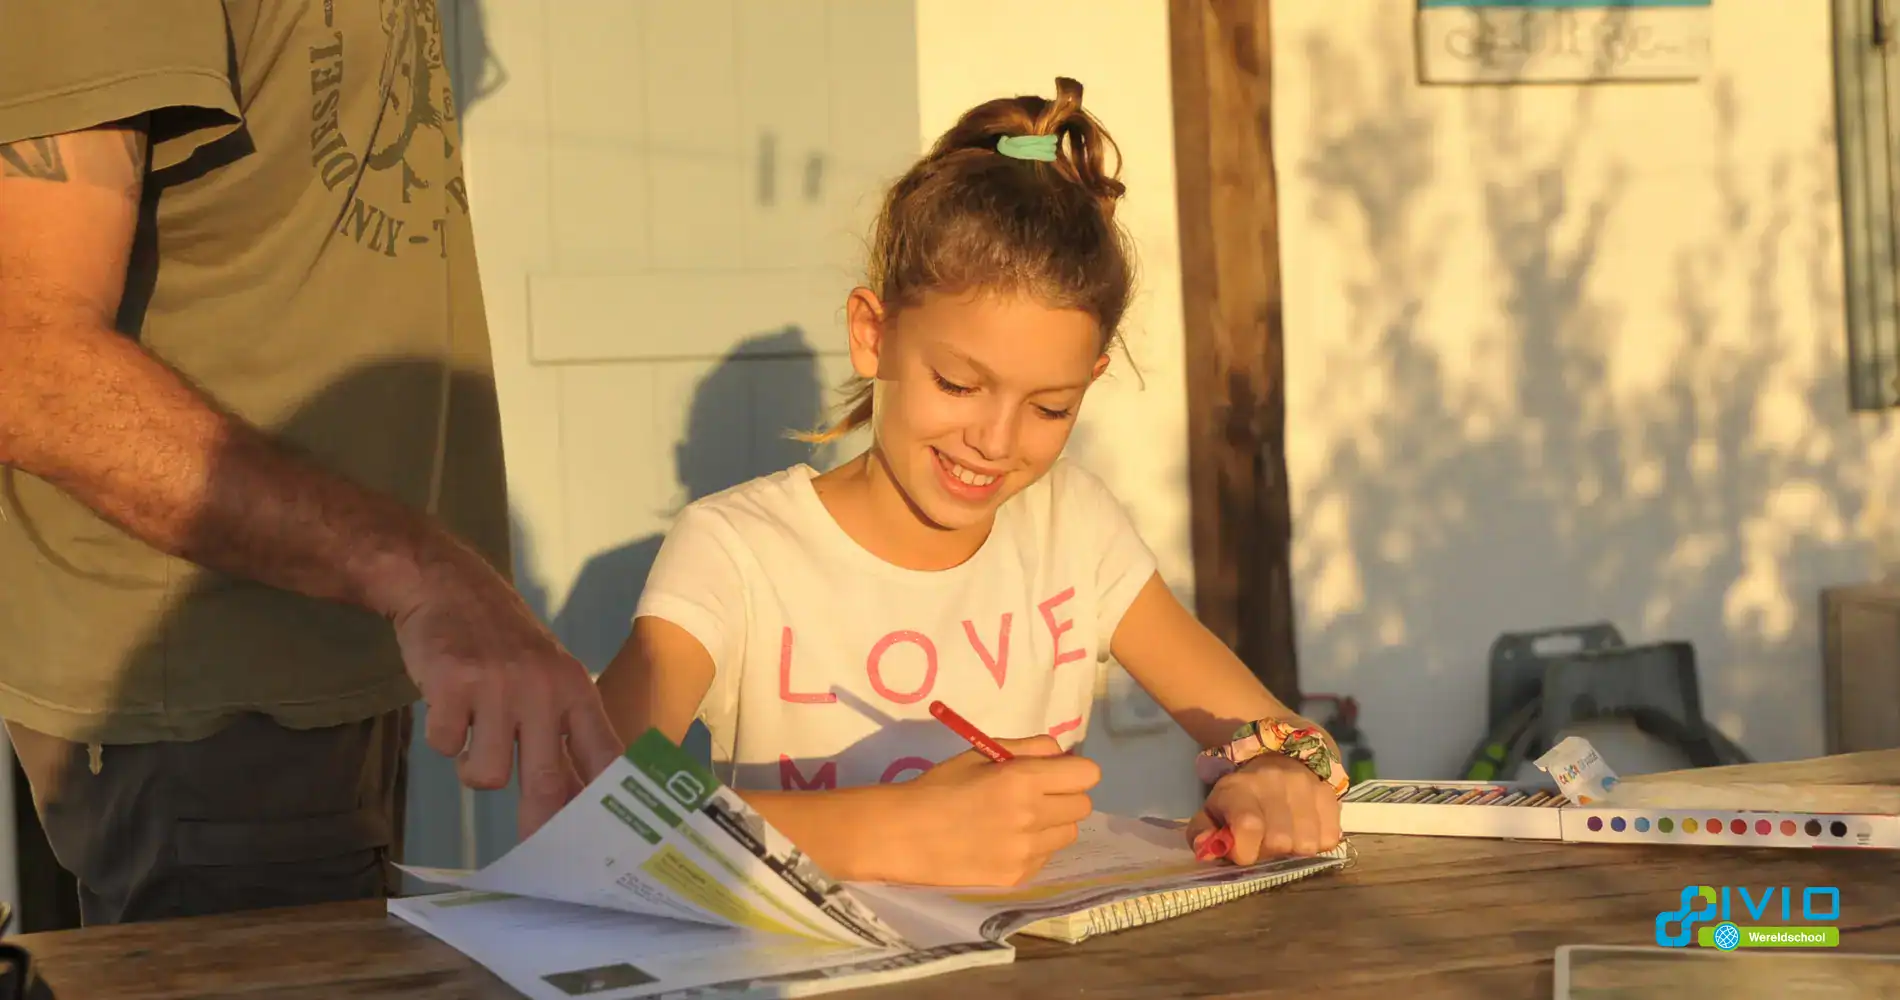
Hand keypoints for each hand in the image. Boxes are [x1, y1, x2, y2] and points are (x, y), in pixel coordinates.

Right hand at [389, 542, 622, 840]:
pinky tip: (448, 710)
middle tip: (533, 845)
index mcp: (574, 690)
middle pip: (547, 781)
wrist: (448, 585)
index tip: (604, 841)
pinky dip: (443, 740)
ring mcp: (496, 687)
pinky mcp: (451, 685)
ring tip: (473, 740)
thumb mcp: (549, 677)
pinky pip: (445, 747)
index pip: (603, 755)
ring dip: (475, 769)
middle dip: (539, 822)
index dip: (604, 803)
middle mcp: (542, 690)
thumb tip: (573, 801)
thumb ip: (561, 733)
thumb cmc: (504, 642)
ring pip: (488, 775)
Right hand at [891, 735, 1099, 885]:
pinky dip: (1034, 848)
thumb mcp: (980, 753)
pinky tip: (1005, 842)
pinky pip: (1045, 857)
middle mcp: (1032, 816)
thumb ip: (1027, 748)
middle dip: (1065, 797)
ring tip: (1020, 821)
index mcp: (1024, 779)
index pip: (1087, 775)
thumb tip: (1061, 754)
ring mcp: (1026, 851)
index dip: (1074, 771)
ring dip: (1053, 825)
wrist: (904, 834)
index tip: (1056, 774)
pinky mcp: (1017, 876)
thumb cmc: (939, 786)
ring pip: (1068, 834)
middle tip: (1037, 796)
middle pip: (1082, 806)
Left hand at [1186, 753, 1341, 864]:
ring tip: (1285, 837)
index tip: (1243, 852)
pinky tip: (1303, 832)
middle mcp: (1273, 782)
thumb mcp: (1211, 812)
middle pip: (1280, 842)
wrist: (1274, 759)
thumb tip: (1206, 849)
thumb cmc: (1238, 798)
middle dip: (1270, 852)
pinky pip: (1329, 838)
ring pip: (1307, 844)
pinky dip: (1317, 843)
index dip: (1246, 851)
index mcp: (1238, 789)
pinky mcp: (1328, 793)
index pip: (1249, 827)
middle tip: (1264, 843)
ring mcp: (1305, 786)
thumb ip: (1201, 834)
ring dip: (1294, 851)